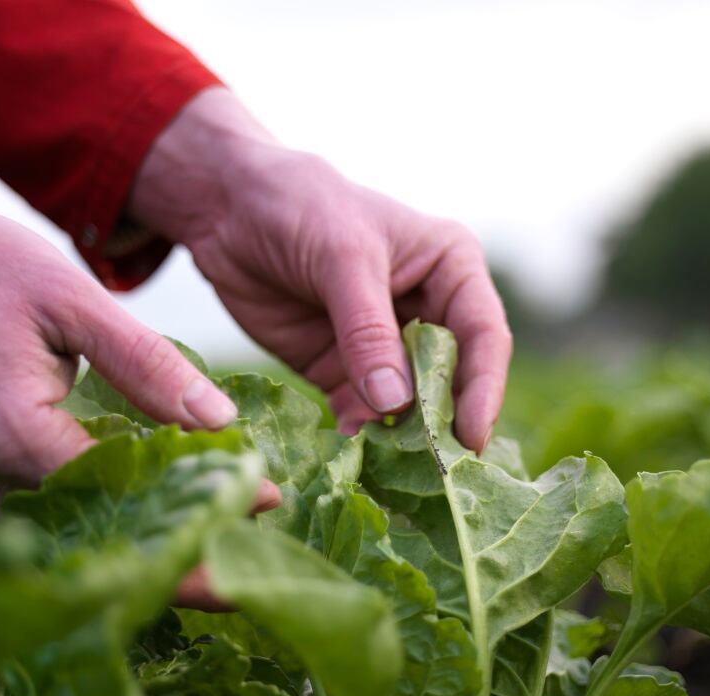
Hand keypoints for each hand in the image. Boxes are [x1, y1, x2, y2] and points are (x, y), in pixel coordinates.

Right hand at [0, 140, 277, 608]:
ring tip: (226, 549)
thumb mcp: (71, 299)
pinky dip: (112, 525)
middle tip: (257, 565)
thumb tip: (221, 424)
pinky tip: (162, 517)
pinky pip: (58, 520)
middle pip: (105, 546)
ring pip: (80, 544)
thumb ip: (147, 364)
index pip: (130, 498)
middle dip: (183, 563)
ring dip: (150, 551)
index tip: (268, 504)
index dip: (203, 507)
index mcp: (18, 438)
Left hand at [129, 89, 511, 449]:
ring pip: (409, 405)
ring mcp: (384, 347)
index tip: (470, 437)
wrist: (226, 209)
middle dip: (444, 423)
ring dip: (403, 439)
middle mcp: (428, 312)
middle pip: (452, 379)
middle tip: (439, 473)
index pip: (483, 335)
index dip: (482, 389)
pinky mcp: (342, 371)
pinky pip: (361, 414)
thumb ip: (367, 329)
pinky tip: (351, 454)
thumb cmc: (298, 207)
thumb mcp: (340, 257)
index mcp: (450, 270)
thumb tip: (397, 403)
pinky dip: (360, 436)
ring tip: (394, 473)